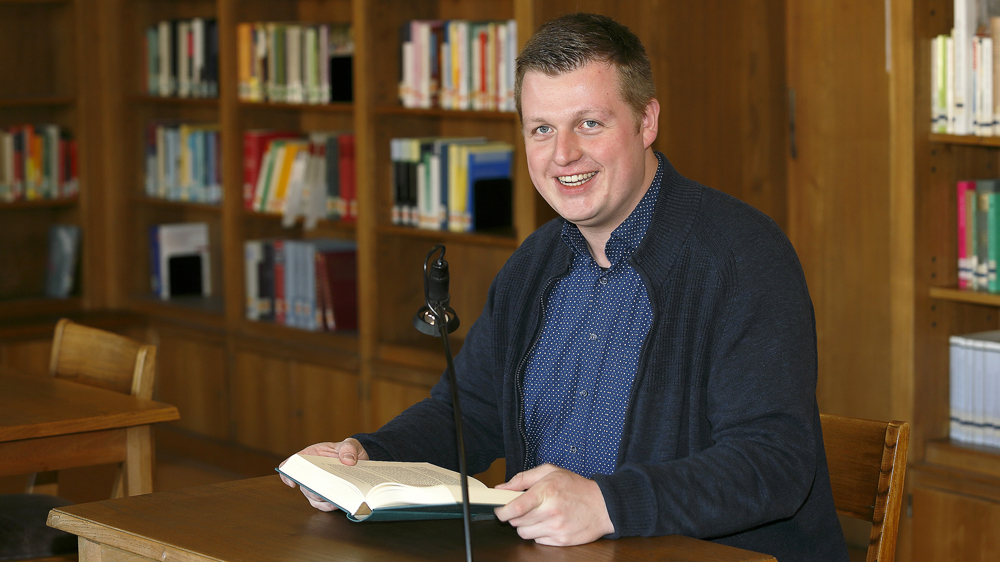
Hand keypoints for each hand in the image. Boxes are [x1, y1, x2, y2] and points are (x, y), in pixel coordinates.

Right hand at [279, 439, 367, 511]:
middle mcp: (310, 472)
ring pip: (312, 496)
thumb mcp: (351, 444)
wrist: (357, 461)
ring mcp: (316, 485)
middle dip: (313, 489)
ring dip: (322, 499)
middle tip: (325, 490)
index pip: (292, 463)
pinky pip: (322, 504)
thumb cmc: (348, 451)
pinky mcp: (325, 496)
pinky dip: (328, 506)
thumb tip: (348, 461)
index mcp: (310, 455)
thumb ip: (349, 448)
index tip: (294, 483)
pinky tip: (337, 503)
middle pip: (304, 484)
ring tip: (334, 498)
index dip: (287, 473)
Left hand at [493, 464, 614, 545]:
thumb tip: (502, 488)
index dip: (501, 511)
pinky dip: (539, 533)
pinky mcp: (562, 540)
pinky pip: (538, 541)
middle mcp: (551, 511)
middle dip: (515, 516)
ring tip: (538, 515)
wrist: (603, 505)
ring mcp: (556, 528)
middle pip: (517, 522)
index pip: (515, 508)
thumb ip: (523, 478)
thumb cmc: (577, 487)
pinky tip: (549, 523)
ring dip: (526, 526)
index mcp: (546, 492)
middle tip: (525, 508)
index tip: (499, 509)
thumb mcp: (550, 472)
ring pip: (525, 534)